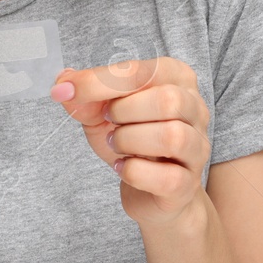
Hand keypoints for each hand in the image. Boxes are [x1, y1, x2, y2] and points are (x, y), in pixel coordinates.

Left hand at [51, 58, 210, 227]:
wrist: (151, 191)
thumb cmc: (133, 142)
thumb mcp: (103, 113)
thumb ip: (86, 97)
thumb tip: (63, 84)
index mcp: (177, 79)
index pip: (141, 72)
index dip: (98, 82)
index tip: (67, 91)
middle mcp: (196, 109)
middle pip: (167, 100)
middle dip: (124, 113)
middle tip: (110, 123)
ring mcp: (198, 148)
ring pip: (172, 136)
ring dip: (129, 141)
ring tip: (117, 144)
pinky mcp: (189, 183)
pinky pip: (167, 177)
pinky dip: (135, 172)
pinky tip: (124, 168)